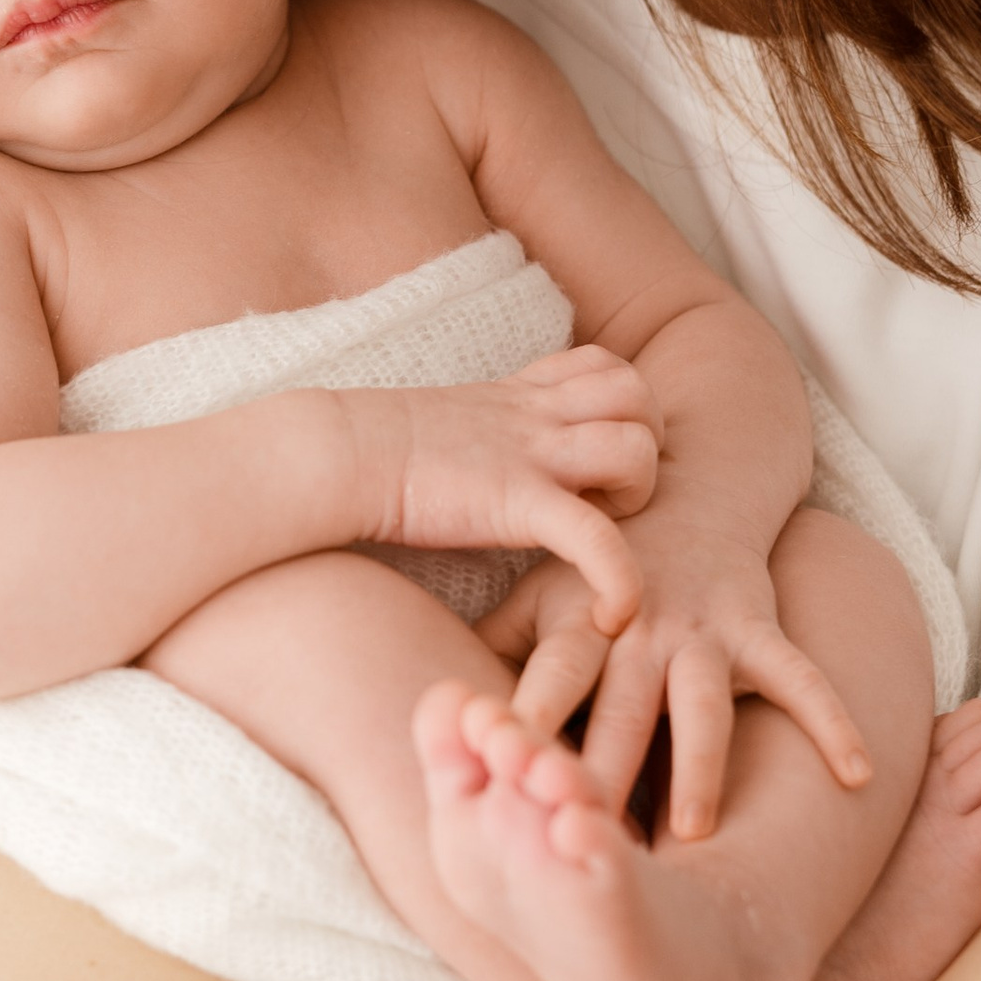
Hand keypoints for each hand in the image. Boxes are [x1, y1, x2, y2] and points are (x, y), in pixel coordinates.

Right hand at [338, 347, 658, 633]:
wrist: (334, 456)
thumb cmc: (373, 454)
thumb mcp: (448, 426)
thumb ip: (485, 433)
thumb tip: (483, 461)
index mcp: (520, 397)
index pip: (607, 367)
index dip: (621, 409)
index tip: (594, 456)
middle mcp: (535, 416)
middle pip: (638, 393)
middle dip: (646, 441)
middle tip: (610, 490)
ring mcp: (530, 455)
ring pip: (635, 448)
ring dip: (639, 493)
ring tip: (605, 527)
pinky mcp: (516, 502)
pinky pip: (595, 536)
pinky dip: (618, 577)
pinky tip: (612, 613)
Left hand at [477, 515, 870, 840]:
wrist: (689, 489)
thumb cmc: (599, 564)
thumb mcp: (540, 595)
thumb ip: (497, 650)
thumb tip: (433, 715)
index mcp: (580, 628)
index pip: (547, 683)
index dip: (525, 728)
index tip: (503, 780)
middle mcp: (639, 633)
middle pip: (619, 714)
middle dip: (602, 773)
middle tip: (583, 840)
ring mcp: (703, 631)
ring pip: (702, 709)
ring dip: (697, 769)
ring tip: (694, 833)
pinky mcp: (758, 629)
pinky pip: (801, 680)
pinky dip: (830, 722)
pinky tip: (856, 775)